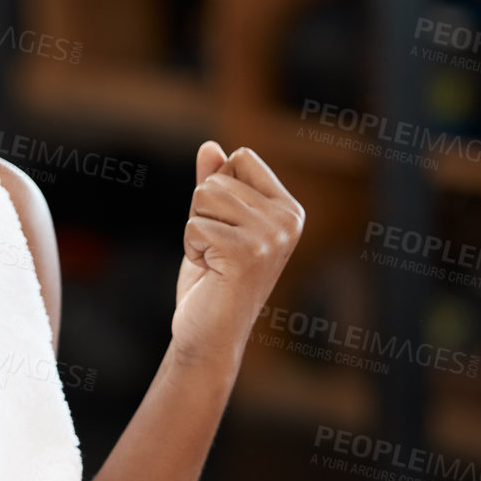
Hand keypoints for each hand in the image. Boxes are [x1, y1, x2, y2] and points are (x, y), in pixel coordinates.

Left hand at [173, 142, 304, 367]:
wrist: (209, 334)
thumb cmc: (211, 280)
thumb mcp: (213, 224)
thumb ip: (214, 185)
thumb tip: (209, 146)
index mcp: (289, 209)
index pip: (242, 157)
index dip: (218, 188)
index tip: (227, 228)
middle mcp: (288, 220)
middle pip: (218, 178)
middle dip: (202, 213)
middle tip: (217, 251)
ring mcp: (271, 236)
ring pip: (203, 197)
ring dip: (195, 229)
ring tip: (214, 260)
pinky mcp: (246, 252)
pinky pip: (194, 225)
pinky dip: (191, 248)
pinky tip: (209, 271)